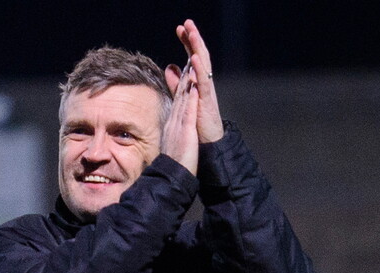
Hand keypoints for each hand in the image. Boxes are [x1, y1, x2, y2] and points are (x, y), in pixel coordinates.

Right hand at [160, 63, 199, 174]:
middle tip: (187, 60)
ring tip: (190, 66)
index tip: (185, 73)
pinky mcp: (185, 132)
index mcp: (172, 125)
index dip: (181, 86)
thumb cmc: (174, 163)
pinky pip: (188, 112)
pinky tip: (194, 87)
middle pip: (179, 97)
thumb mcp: (172, 144)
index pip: (177, 102)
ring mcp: (179, 125)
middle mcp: (174, 122)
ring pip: (183, 100)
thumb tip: (172, 130)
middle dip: (183, 79)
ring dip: (187, 83)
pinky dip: (191, 99)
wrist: (172, 176)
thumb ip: (173, 134)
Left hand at [165, 19, 222, 143]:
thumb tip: (170, 67)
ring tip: (193, 33)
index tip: (180, 28)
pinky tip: (195, 58)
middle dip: (193, 40)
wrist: (208, 141)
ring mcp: (206, 91)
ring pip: (203, 65)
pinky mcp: (207, 101)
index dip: (187, 43)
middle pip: (199, 56)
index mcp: (197, 81)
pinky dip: (199, 69)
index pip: (192, 57)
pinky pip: (203, 82)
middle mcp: (203, 83)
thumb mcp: (184, 98)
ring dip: (198, 48)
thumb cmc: (198, 122)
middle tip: (188, 23)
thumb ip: (177, 83)